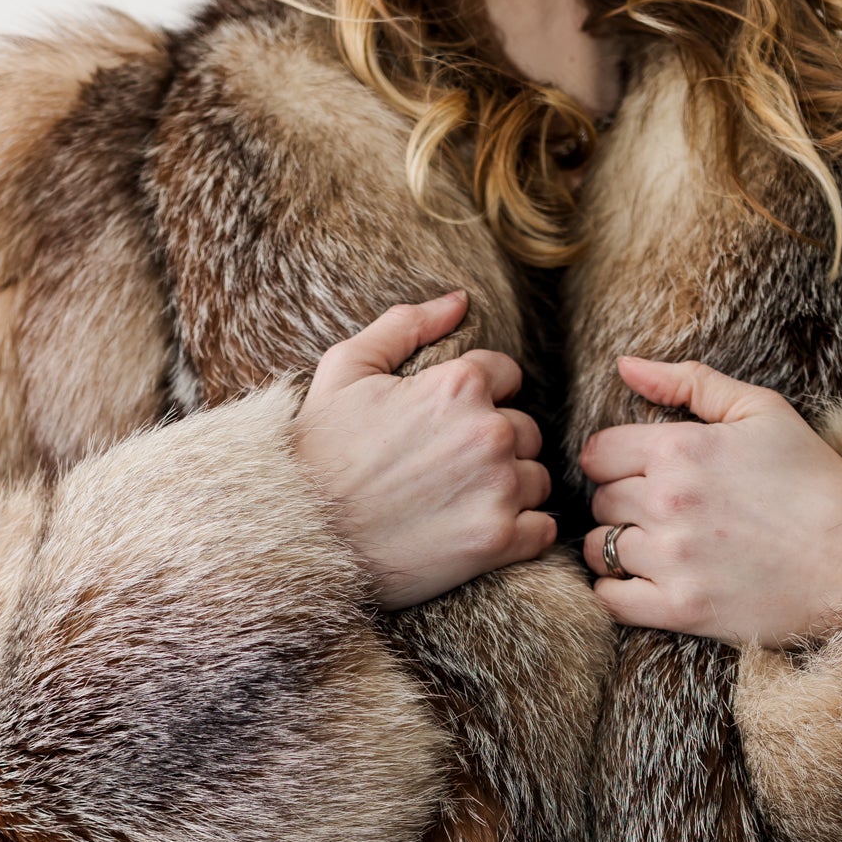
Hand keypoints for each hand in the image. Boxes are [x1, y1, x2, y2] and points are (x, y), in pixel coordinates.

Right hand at [294, 291, 555, 608]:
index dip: (478, 400)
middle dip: (495, 447)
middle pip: (526, 431)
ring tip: (459, 505)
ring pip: (535, 479)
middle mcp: (489, 431)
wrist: (301, 534)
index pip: (507, 377)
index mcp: (459, 384)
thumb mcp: (345, 369)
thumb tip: (460, 301)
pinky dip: (521, 533)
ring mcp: (497, 487)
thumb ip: (406, 325)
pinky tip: (480, 534)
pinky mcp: (498, 540)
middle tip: (448, 473)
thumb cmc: (318, 451)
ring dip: (509, 490)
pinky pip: (541, 530)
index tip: (445, 429)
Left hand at [580, 356, 841, 647]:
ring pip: (599, 548)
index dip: (615, 460)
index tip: (641, 472)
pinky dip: (615, 590)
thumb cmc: (814, 482)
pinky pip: (610, 599)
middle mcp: (667, 503)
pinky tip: (642, 582)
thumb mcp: (763, 410)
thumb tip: (624, 366)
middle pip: (599, 499)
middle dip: (621, 501)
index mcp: (680, 449)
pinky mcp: (679, 608)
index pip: (598, 452)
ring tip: (659, 545)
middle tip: (661, 510)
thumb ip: (689, 382)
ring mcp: (671, 559)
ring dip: (618, 546)